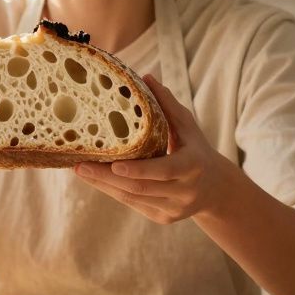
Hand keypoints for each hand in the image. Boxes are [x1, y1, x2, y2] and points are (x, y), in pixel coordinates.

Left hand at [74, 74, 232, 223]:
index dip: (138, 170)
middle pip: (139, 187)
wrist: (215, 189)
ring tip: (79, 169)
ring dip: (103, 185)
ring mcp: (173, 208)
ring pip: (132, 198)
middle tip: (79, 164)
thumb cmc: (196, 149)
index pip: (163, 170)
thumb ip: (167, 104)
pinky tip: (94, 178)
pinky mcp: (163, 218)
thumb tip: (146, 76)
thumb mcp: (188, 126)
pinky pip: (132, 204)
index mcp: (193, 166)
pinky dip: (111, 190)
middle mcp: (184, 191)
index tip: (114, 164)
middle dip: (106, 177)